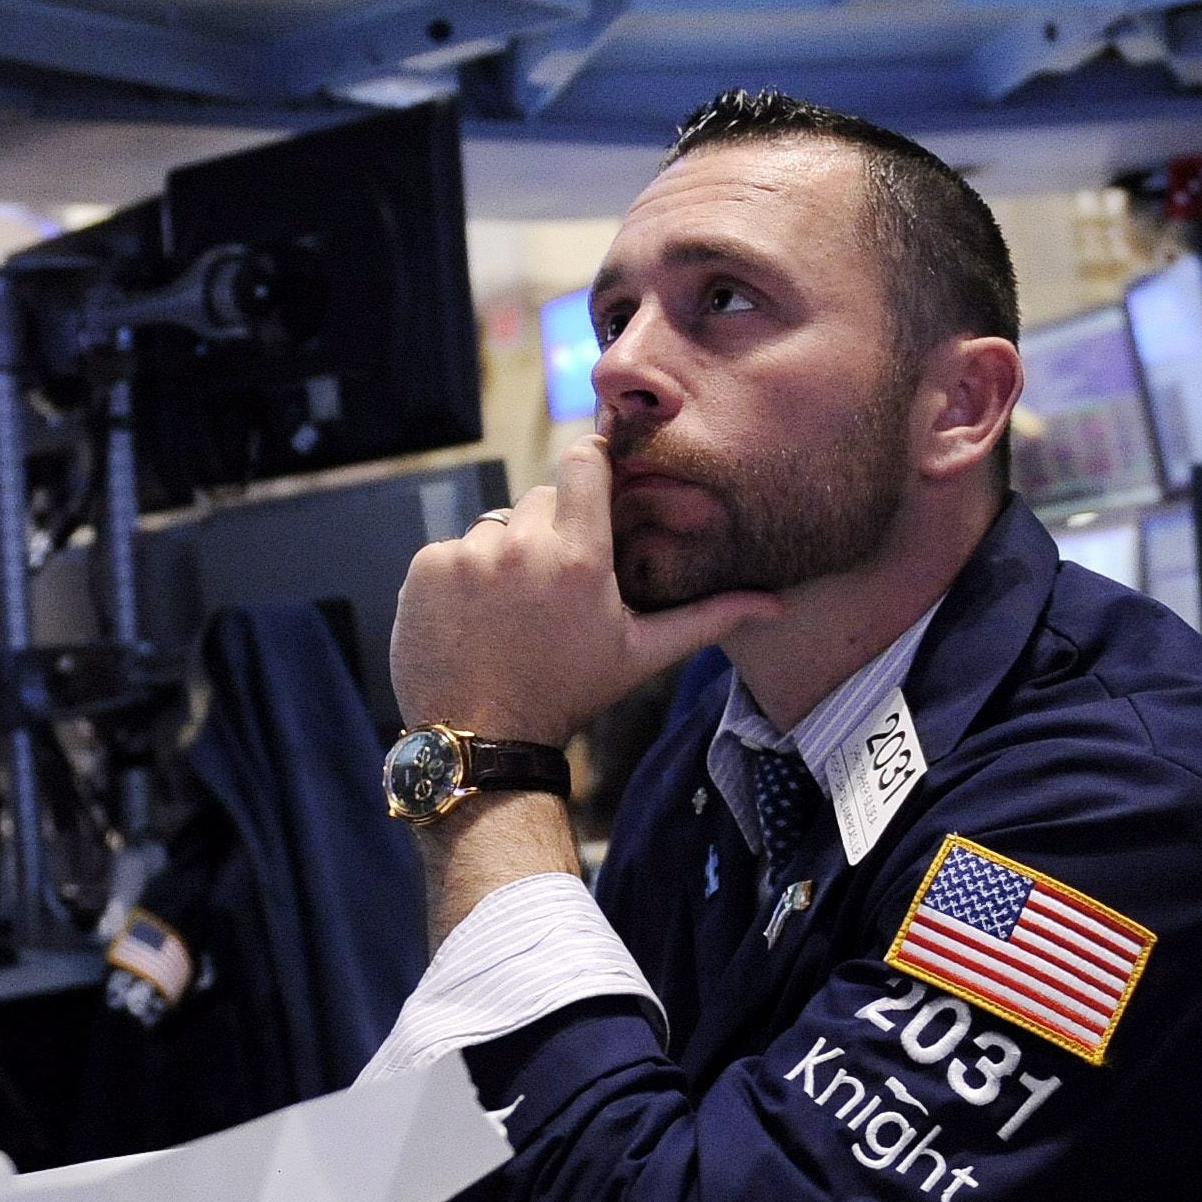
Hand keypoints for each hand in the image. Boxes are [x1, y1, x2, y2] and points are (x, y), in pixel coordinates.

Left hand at [391, 433, 783, 743]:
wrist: (482, 739)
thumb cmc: (569, 694)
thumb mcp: (641, 655)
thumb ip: (707, 619)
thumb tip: (775, 604)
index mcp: (579, 556)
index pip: (584, 461)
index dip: (591, 465)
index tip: (594, 484)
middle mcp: (521, 545)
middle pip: (541, 500)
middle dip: (551, 530)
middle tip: (553, 587)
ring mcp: (467, 555)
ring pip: (495, 526)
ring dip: (504, 555)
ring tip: (511, 611)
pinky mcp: (425, 568)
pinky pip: (451, 551)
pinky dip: (461, 577)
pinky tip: (474, 620)